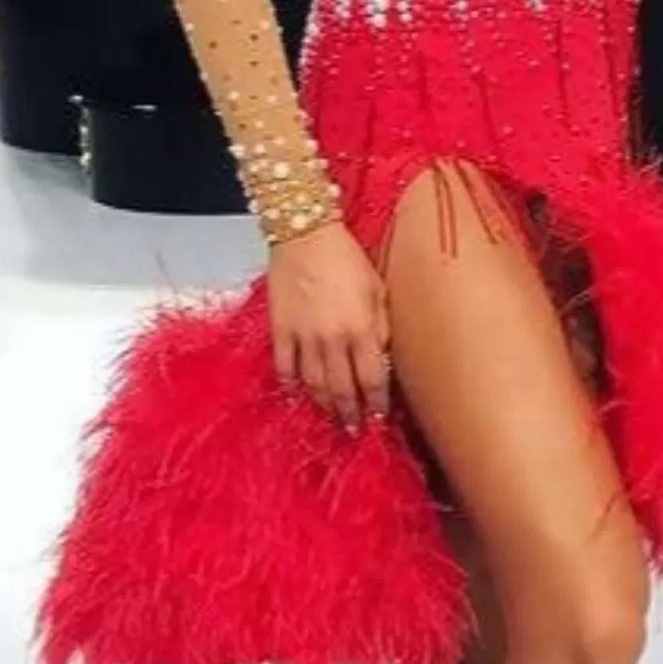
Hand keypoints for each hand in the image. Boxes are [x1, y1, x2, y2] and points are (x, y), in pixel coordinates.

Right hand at [268, 221, 391, 429]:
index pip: (372, 379)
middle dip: (351, 414)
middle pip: (342, 389)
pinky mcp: (280, 330)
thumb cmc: (347, 258)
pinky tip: (295, 397)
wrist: (305, 234)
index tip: (380, 417)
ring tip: (332, 419)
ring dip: (324, 406)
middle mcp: (333, 339)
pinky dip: (290, 386)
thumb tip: (382, 358)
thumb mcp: (378, 289)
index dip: (377, 403)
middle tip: (355, 430)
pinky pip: (284, 368)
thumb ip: (381, 327)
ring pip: (314, 384)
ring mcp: (303, 337)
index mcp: (361, 328)